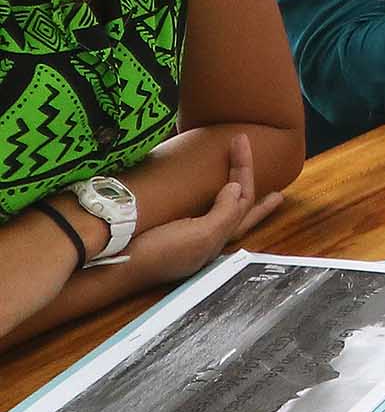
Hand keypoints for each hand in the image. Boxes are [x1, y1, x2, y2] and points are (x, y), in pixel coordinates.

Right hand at [129, 135, 286, 283]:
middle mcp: (204, 238)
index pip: (243, 203)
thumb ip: (224, 214)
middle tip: (246, 149)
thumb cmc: (158, 254)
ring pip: (215, 206)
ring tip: (241, 175)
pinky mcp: (162, 230)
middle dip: (244, 176)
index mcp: (216, 240)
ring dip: (229, 188)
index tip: (242, 144)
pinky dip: (200, 194)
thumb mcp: (200, 236)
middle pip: (234, 204)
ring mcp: (183, 234)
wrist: (112, 266)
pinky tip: (199, 189)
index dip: (245, 172)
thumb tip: (236, 189)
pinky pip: (190, 208)